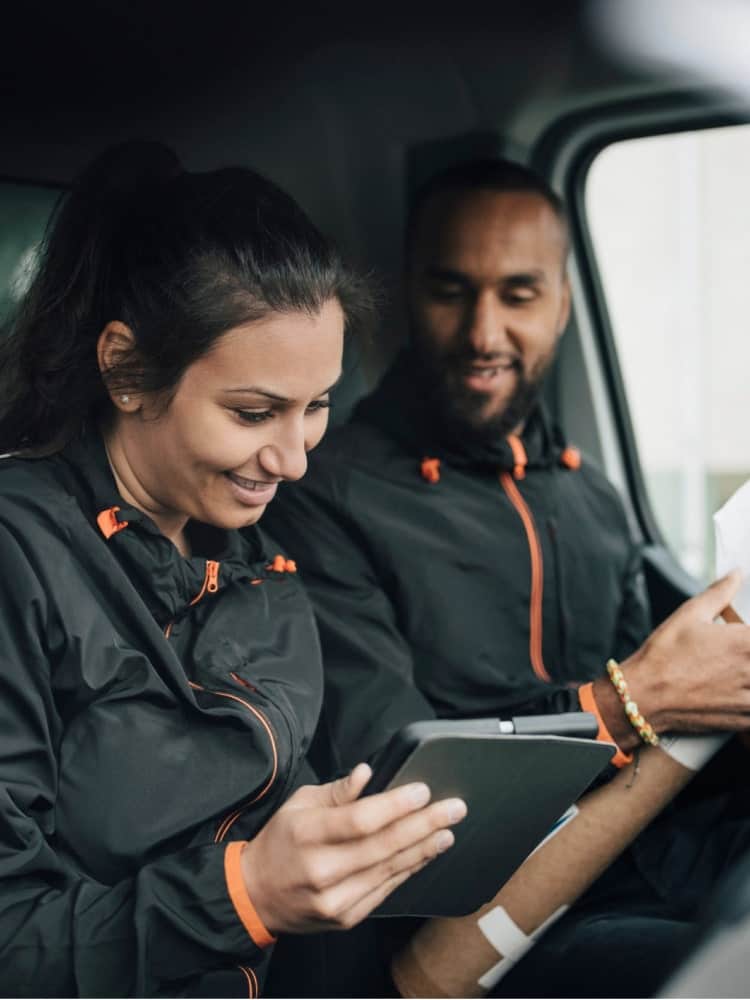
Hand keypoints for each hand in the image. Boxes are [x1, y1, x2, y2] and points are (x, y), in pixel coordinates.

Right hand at [240, 763, 466, 934]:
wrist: (257, 894)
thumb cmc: (281, 841)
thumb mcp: (299, 804)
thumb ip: (337, 791)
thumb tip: (367, 772)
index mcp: (306, 833)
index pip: (360, 819)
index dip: (396, 806)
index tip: (423, 791)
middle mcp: (321, 869)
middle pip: (383, 846)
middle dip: (424, 824)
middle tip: (454, 808)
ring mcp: (335, 898)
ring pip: (389, 870)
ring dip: (424, 848)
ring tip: (447, 831)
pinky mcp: (346, 917)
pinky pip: (386, 889)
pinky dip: (409, 869)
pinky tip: (426, 853)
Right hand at [593, 569, 749, 747]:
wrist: (644, 697)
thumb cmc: (664, 655)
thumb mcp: (689, 614)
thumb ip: (719, 593)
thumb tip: (735, 575)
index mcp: (745, 641)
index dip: (746, 632)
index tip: (739, 634)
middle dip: (745, 652)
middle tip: (728, 652)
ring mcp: (749, 697)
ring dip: (747, 674)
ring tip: (729, 669)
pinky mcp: (744, 718)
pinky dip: (746, 695)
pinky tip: (731, 689)